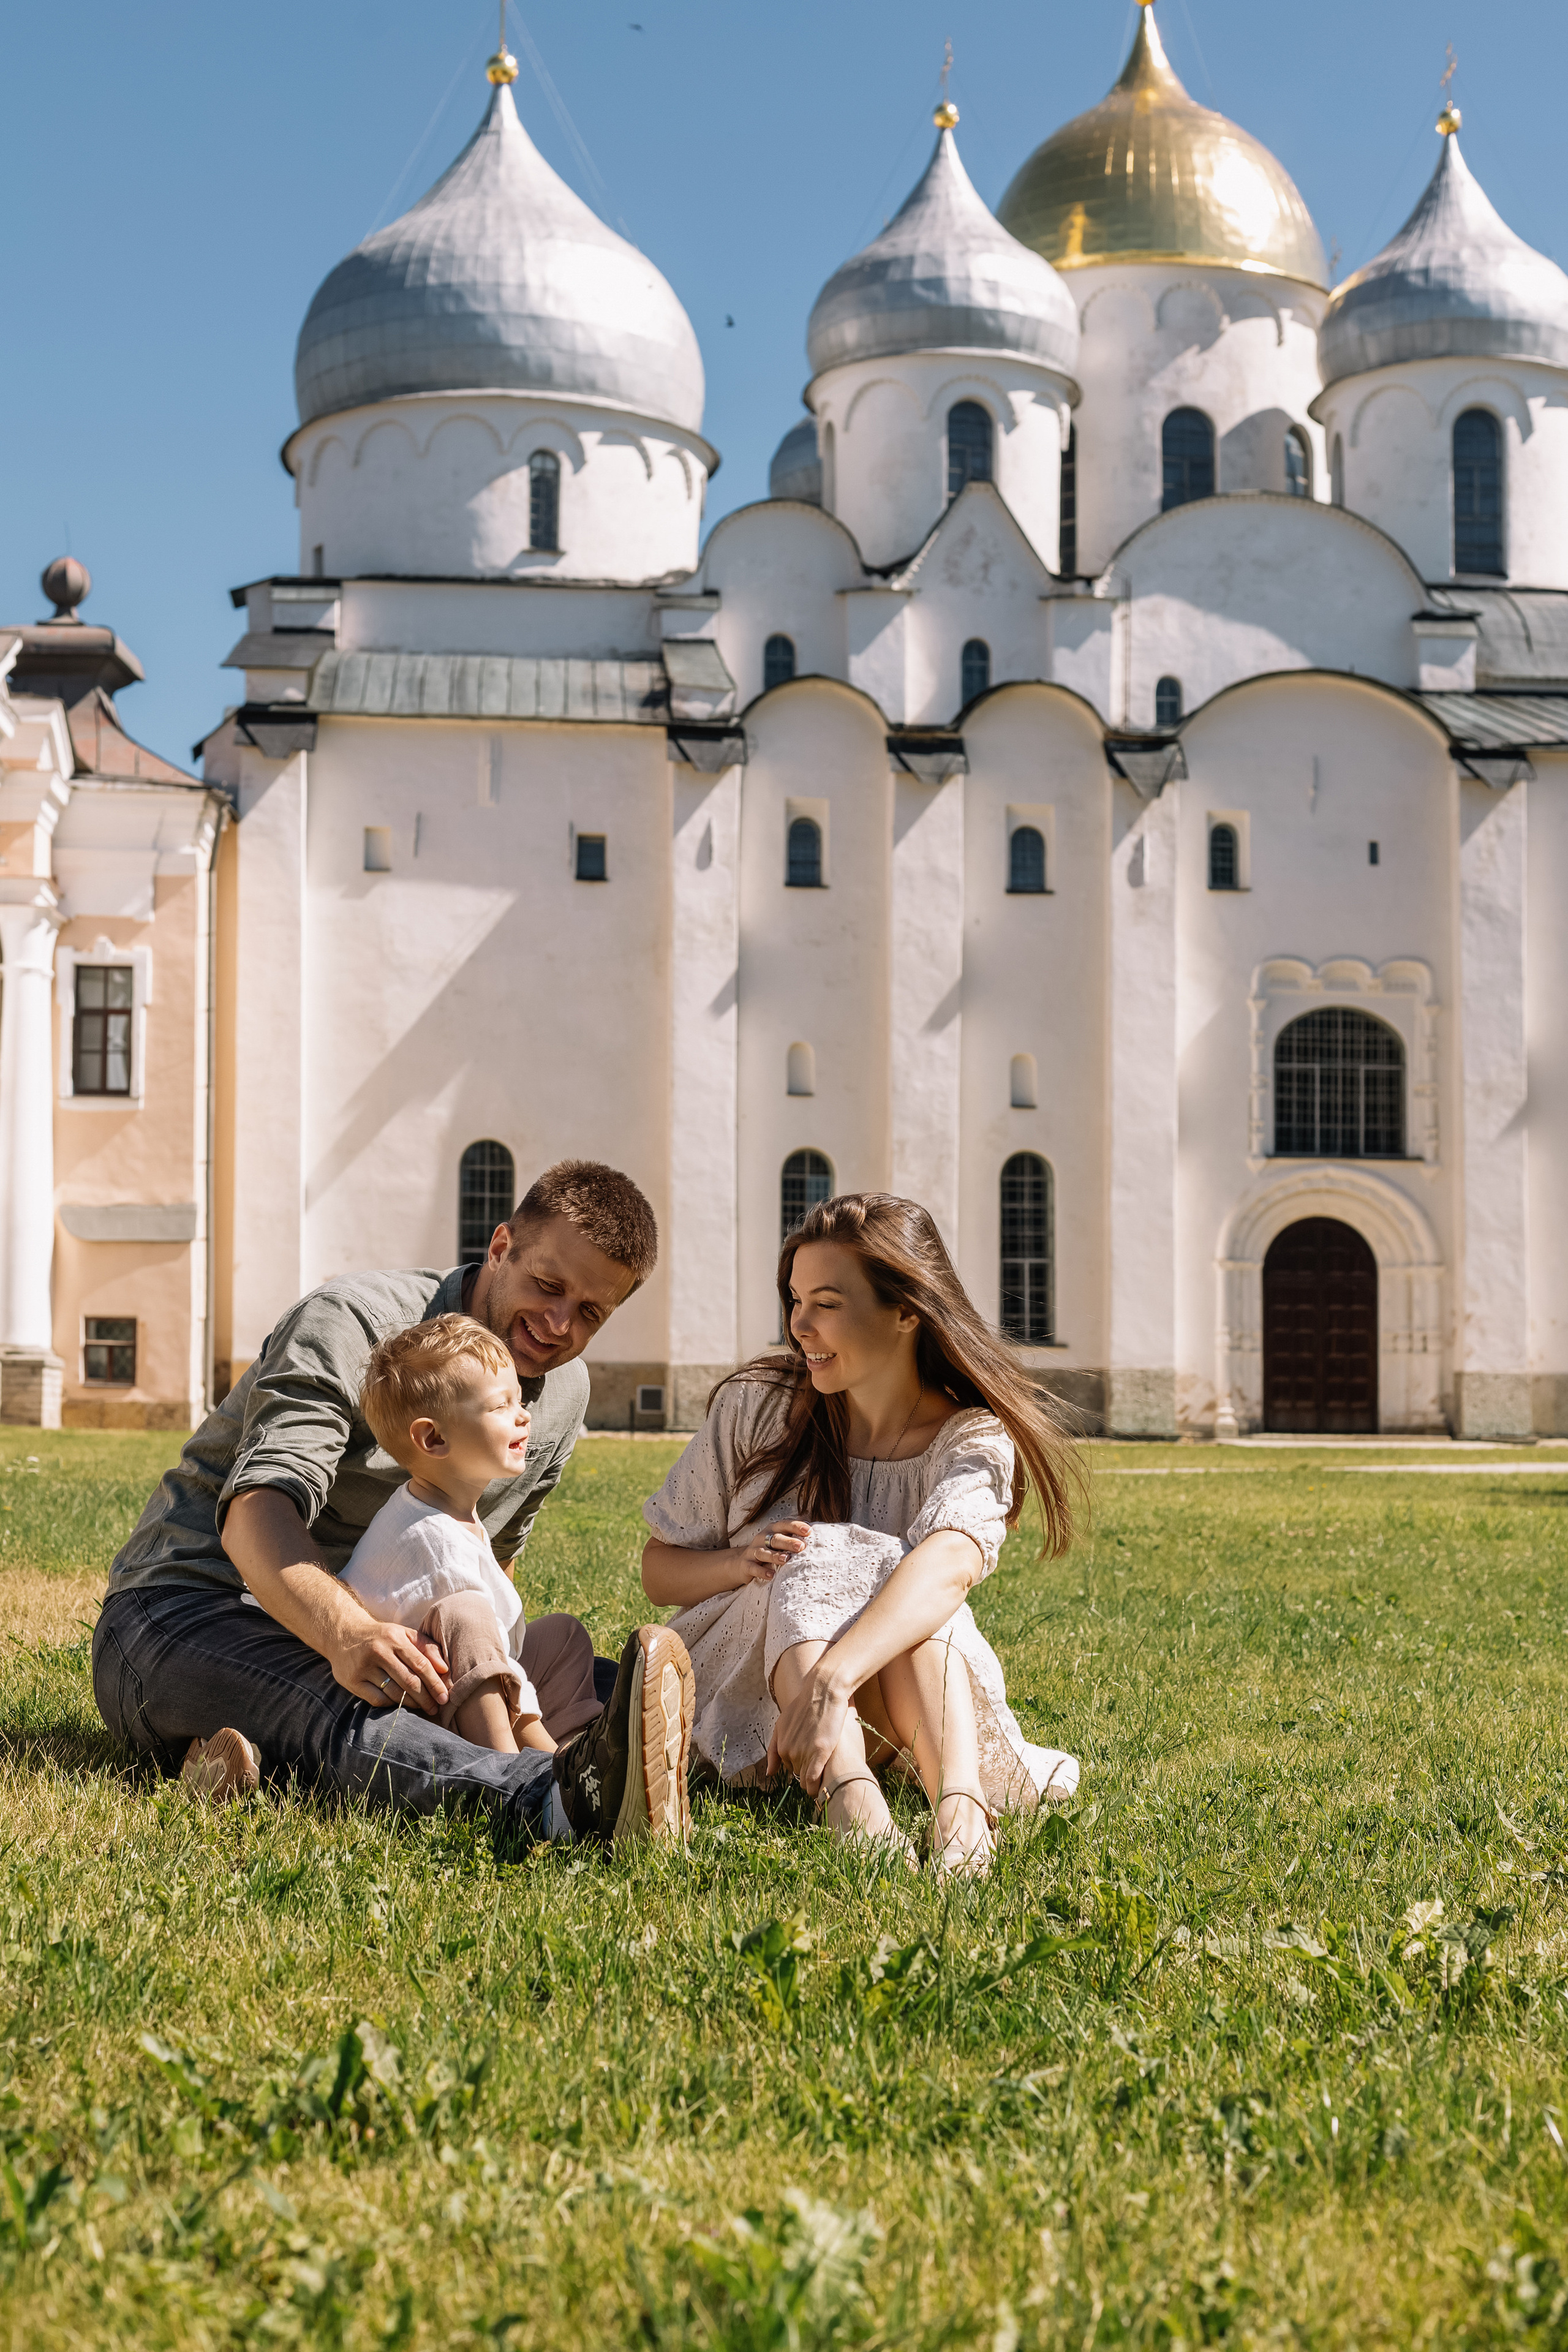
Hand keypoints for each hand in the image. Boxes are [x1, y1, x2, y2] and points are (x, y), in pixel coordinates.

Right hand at [329, 1617, 450, 1714]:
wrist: (344, 1635)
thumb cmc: (383, 1637)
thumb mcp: (405, 1634)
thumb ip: (427, 1647)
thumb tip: (444, 1669)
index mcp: (395, 1638)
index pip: (421, 1664)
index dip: (435, 1683)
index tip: (445, 1697)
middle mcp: (379, 1652)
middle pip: (409, 1681)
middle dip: (426, 1698)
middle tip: (436, 1708)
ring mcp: (364, 1667)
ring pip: (394, 1693)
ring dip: (411, 1704)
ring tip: (422, 1707)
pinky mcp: (353, 1681)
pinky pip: (378, 1700)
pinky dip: (392, 1704)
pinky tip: (400, 1704)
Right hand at [735, 1519, 809, 1585]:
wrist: (742, 1562)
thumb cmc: (767, 1549)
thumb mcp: (778, 1539)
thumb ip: (793, 1533)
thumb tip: (813, 1524)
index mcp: (771, 1530)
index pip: (784, 1525)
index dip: (796, 1526)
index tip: (808, 1531)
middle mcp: (761, 1538)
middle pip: (775, 1538)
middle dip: (788, 1542)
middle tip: (801, 1547)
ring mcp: (753, 1551)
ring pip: (764, 1552)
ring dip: (775, 1556)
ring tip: (786, 1560)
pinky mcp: (746, 1564)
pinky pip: (754, 1568)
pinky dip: (762, 1571)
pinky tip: (771, 1575)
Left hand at [765, 1657, 850, 1797]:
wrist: (823, 1692)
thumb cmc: (805, 1706)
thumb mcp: (782, 1725)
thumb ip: (774, 1749)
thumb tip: (769, 1774)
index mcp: (781, 1747)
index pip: (790, 1770)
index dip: (802, 1769)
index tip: (811, 1767)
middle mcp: (789, 1752)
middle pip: (798, 1775)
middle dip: (808, 1774)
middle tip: (820, 1768)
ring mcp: (803, 1753)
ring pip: (806, 1781)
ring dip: (814, 1783)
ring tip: (825, 1777)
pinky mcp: (819, 1753)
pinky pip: (814, 1781)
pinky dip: (817, 1787)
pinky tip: (824, 1786)